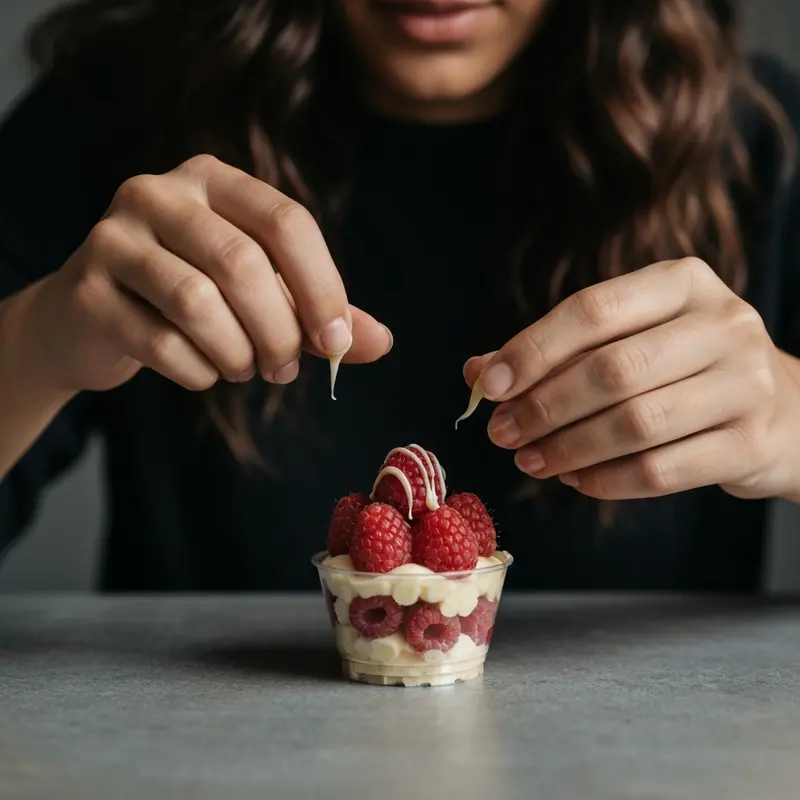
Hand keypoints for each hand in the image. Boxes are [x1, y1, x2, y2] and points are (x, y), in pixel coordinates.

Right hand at [24, 154, 391, 393]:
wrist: (94, 318)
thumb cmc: (195, 301)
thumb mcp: (264, 297)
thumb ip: (320, 314)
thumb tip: (381, 342)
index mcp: (214, 179)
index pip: (287, 221)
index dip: (322, 287)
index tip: (337, 343)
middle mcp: (159, 193)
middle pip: (243, 264)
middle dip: (279, 333)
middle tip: (284, 369)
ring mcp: (113, 236)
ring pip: (199, 303)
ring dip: (238, 355)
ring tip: (244, 369)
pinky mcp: (86, 289)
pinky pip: (162, 343)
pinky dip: (198, 373)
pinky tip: (203, 373)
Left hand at [464, 258, 799, 500]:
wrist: (783, 410)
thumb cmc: (684, 368)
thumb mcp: (632, 338)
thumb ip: (557, 351)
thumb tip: (480, 371)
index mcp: (683, 282)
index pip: (594, 310)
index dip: (533, 349)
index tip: (490, 384)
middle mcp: (722, 324)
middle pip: (612, 370)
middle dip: (544, 406)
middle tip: (502, 432)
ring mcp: (744, 384)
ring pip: (635, 424)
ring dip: (568, 448)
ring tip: (529, 459)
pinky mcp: (750, 443)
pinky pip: (661, 471)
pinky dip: (606, 480)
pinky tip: (574, 479)